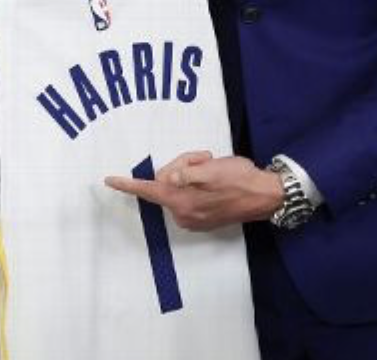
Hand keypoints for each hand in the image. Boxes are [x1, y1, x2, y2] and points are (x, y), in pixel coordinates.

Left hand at [105, 152, 282, 229]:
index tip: (109, 180)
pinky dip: (197, 184)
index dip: (128, 184)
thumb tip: (167, 178)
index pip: (148, 190)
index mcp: (182, 201)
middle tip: (203, 159)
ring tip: (212, 168)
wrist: (267, 195)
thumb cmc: (239, 178)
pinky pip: (189, 195)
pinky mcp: (203, 218)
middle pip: (165, 182)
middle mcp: (184, 214)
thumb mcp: (210, 168)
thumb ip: (185, 173)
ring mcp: (193, 218)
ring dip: (190, 173)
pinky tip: (215, 179)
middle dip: (180, 166)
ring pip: (177, 186)